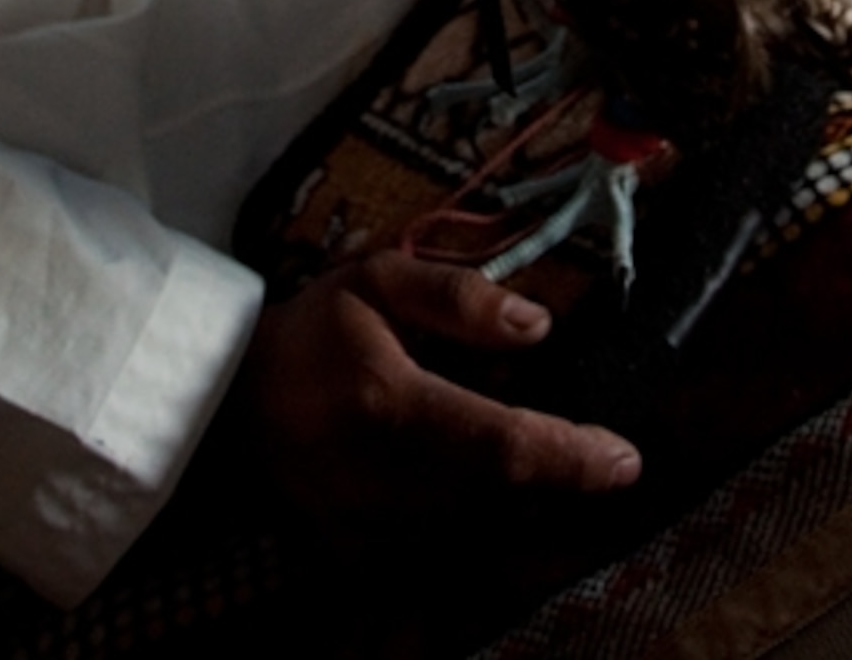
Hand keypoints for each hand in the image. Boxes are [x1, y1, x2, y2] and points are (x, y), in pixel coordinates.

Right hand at [237, 250, 639, 537]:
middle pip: (503, 506)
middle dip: (568, 498)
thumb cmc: (314, 329)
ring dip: (538, 534)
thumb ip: (458, 297)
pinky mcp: (357, 558)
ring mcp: (366, 528)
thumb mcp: (376, 280)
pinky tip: (520, 540)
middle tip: (609, 474)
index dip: (569, 457)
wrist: (226, 398)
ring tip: (577, 508)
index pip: (499, 442)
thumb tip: (539, 324)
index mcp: (390, 403)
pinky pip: (438, 571)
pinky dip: (487, 559)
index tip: (625, 459)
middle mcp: (382, 477)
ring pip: (477, 547)